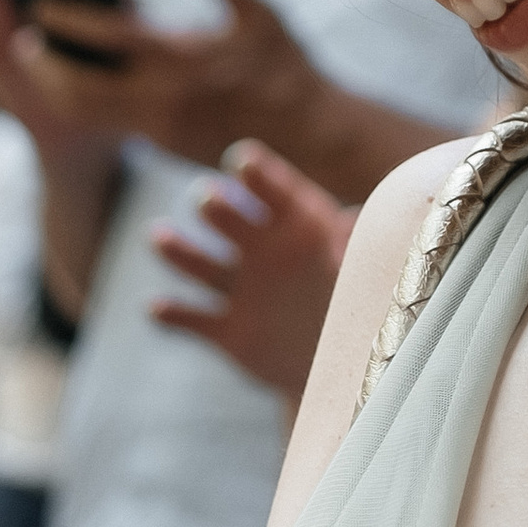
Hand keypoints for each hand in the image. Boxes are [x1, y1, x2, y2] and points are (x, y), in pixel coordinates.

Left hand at [0, 0, 329, 179]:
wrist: (312, 137)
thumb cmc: (287, 68)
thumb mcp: (260, 11)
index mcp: (184, 57)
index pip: (111, 36)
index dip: (70, 19)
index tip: (38, 4)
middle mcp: (164, 98)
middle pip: (82, 87)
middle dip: (45, 65)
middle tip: (20, 42)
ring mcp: (161, 129)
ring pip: (91, 114)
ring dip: (59, 89)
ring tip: (41, 66)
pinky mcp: (166, 148)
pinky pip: (114, 125)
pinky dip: (89, 104)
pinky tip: (80, 84)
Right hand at [149, 143, 356, 404]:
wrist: (342, 365)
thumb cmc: (359, 301)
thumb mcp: (370, 269)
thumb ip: (365, 245)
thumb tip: (363, 216)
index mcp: (299, 229)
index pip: (277, 191)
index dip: (260, 175)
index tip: (242, 161)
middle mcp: (263, 253)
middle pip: (232, 221)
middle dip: (218, 209)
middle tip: (207, 198)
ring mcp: (243, 292)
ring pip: (203, 265)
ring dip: (179, 252)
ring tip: (158, 236)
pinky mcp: (230, 333)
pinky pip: (195, 321)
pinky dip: (175, 315)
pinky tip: (158, 307)